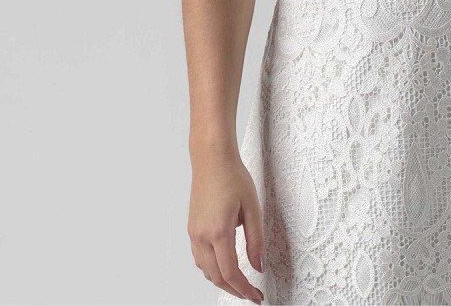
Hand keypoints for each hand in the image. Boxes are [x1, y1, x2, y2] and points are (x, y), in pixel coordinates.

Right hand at [188, 151, 264, 304]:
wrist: (211, 158)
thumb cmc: (232, 176)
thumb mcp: (252, 207)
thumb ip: (256, 239)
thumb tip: (258, 265)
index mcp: (218, 231)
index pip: (231, 273)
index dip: (245, 289)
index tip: (257, 296)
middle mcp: (201, 236)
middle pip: (216, 277)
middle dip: (235, 290)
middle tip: (251, 294)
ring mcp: (193, 233)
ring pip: (206, 270)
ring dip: (222, 281)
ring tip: (240, 283)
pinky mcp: (192, 228)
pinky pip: (200, 258)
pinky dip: (212, 268)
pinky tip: (224, 266)